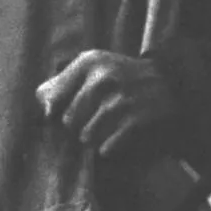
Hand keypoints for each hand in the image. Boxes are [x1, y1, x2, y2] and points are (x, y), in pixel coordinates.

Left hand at [36, 50, 178, 160]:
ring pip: (86, 136)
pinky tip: (115, 138)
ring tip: (104, 128)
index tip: (57, 117)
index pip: (52, 99)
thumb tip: (42, 105)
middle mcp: (104, 79)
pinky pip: (106, 147)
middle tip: (91, 120)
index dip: (52, 113)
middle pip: (68, 120)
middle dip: (76, 125)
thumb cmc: (119, 76)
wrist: (169, 82)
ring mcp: (120, 100)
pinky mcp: (136, 120)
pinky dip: (108, 147)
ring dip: (93, 138)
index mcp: (89, 63)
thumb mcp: (92, 67)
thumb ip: (62, 82)